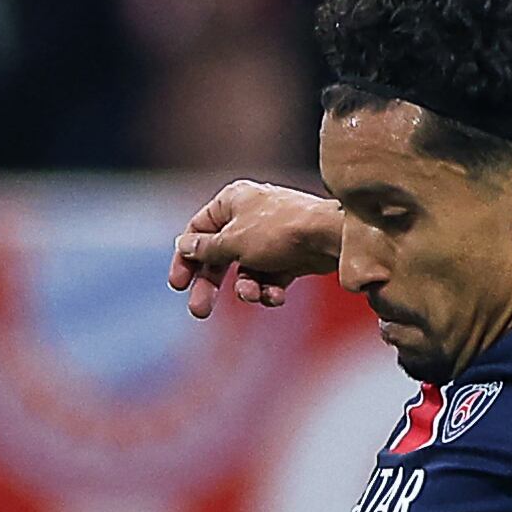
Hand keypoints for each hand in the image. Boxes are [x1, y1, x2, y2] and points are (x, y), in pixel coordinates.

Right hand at [169, 181, 339, 316]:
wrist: (332, 238)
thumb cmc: (279, 232)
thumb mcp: (234, 241)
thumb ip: (206, 248)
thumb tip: (184, 245)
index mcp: (232, 201)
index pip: (198, 229)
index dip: (186, 257)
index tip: (178, 284)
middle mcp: (250, 216)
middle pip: (220, 254)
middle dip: (211, 284)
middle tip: (199, 311)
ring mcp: (271, 237)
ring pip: (246, 270)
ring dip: (247, 289)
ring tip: (255, 297)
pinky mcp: (291, 256)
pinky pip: (271, 277)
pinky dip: (270, 289)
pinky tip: (276, 297)